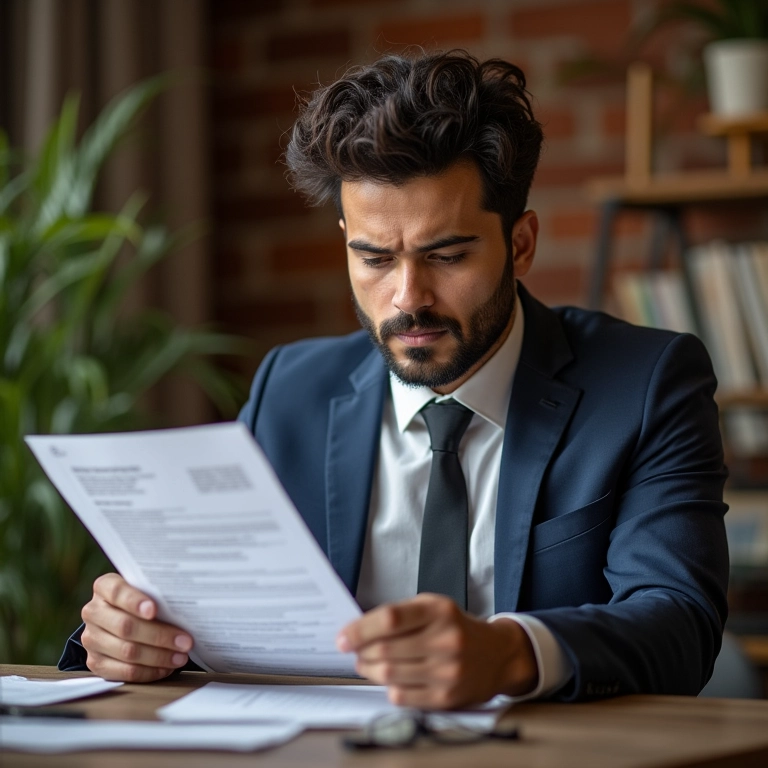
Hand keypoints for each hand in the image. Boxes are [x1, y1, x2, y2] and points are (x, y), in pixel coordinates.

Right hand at [80, 573, 193, 682]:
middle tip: (185, 641)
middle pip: (125, 626)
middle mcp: (93, 612)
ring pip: (127, 651)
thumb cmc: (141, 600)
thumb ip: (157, 594)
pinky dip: (149, 671)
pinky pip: (124, 672)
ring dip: (158, 656)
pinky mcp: (95, 662)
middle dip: (159, 635)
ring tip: (181, 656)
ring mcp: (91, 638)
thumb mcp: (146, 589)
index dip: (135, 601)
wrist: (118, 617)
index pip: (117, 592)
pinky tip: (166, 667)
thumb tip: (185, 604)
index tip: (154, 610)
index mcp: (104, 587)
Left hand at [336, 593, 537, 708]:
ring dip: (369, 670)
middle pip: (385, 650)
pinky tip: (392, 678)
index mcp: (439, 611)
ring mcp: (447, 671)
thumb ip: (400, 614)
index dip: (360, 629)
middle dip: (360, 652)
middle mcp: (446, 640)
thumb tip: (359, 630)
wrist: (497, 655)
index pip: (390, 618)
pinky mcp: (446, 697)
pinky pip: (401, 696)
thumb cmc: (456, 628)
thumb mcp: (434, 607)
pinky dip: (388, 688)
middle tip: (353, 652)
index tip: (343, 637)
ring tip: (367, 664)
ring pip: (389, 675)